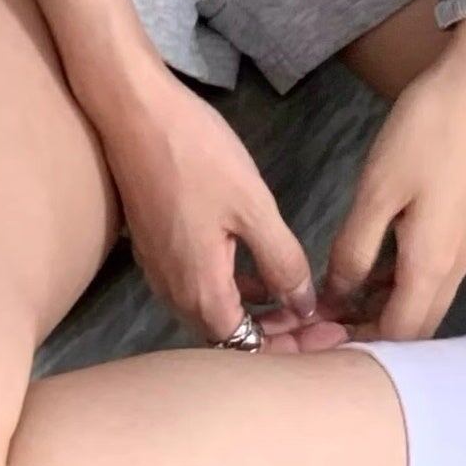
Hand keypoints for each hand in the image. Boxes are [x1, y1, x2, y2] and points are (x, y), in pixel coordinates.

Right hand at [93, 65, 351, 353]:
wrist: (136, 115)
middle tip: (321, 318)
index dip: (291, 348)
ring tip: (297, 295)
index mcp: (200, 292)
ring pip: (214, 310)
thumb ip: (281, 261)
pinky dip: (234, 288)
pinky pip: (200, 286)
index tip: (329, 335)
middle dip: (277, 333)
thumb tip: (304, 307)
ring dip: (256, 310)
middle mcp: (175, 294)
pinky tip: (258, 266)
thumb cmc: (198, 157)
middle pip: (229, 337)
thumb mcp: (253, 206)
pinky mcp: (157, 248)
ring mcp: (161, 271)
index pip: (248, 349)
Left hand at [320, 23, 465, 341]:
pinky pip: (433, 273)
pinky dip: (400, 281)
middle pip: (415, 325)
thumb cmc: (427, 131)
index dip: (357, 344)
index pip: (398, 336)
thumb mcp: (377, 189)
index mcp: (434, 265)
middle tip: (322, 319)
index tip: (314, 336)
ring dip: (385, 306)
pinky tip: (372, 260)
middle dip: (370, 331)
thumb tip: (336, 295)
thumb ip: (354, 249)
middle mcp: (457, 266)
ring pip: (425, 299)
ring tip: (338, 293)